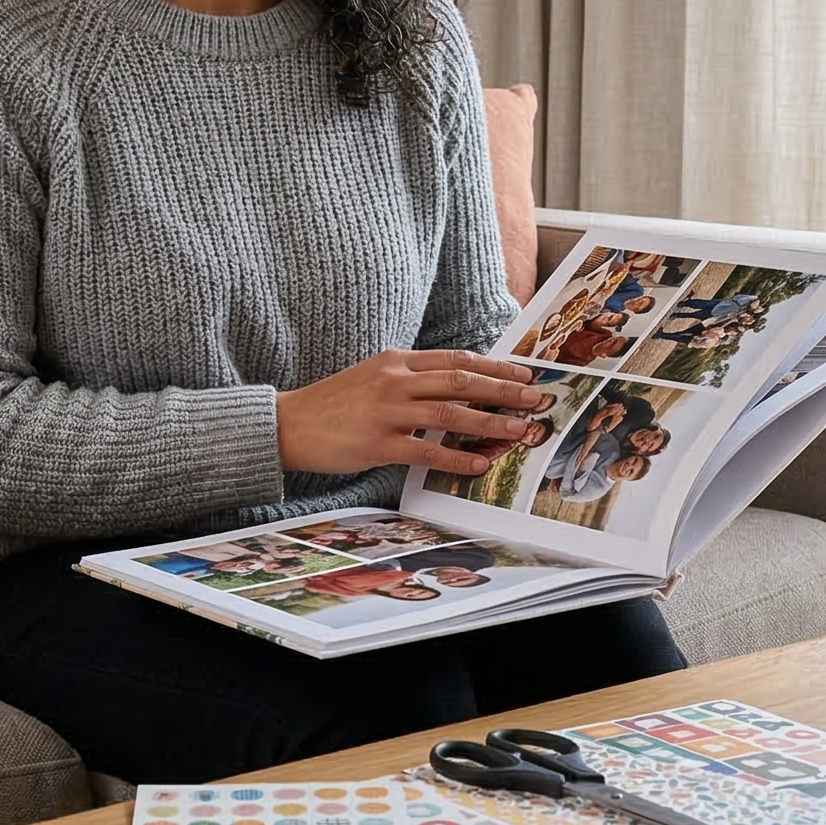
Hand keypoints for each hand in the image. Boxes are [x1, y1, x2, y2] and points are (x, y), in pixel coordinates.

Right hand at [275, 350, 547, 476]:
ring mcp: (387, 412)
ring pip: (450, 414)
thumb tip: (454, 387)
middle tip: (536, 398)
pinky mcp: (378, 443)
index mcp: (397, 361)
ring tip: (519, 430)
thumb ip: (411, 379)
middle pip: (461, 381)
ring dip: (489, 422)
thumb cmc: (334, 403)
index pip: (456, 360)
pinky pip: (426, 450)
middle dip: (503, 390)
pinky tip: (480, 464)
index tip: (524, 374)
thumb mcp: (374, 376)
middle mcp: (396, 381)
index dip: (494, 367)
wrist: (289, 423)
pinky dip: (456, 458)